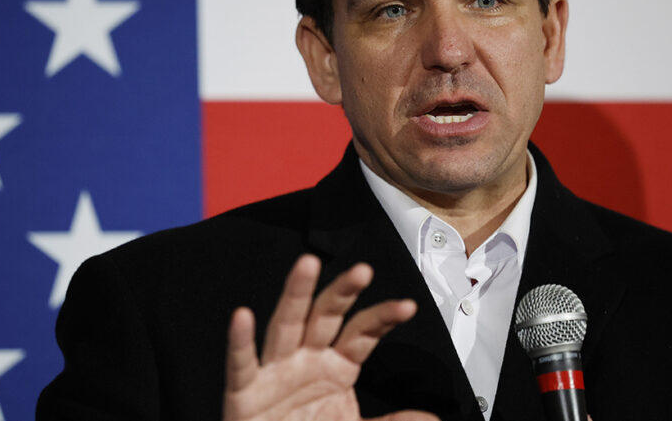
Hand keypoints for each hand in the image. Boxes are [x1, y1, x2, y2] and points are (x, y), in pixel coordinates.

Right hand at [222, 254, 438, 420]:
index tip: (407, 306)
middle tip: (362, 270)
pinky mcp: (245, 390)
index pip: (363, 331)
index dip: (383, 317)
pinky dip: (240, 341)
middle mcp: (306, 359)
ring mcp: (275, 371)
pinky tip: (242, 317)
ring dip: (296, 294)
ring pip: (285, 324)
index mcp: (336, 365)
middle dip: (343, 292)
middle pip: (325, 316)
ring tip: (307, 266)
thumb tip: (430, 418)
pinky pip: (243, 364)